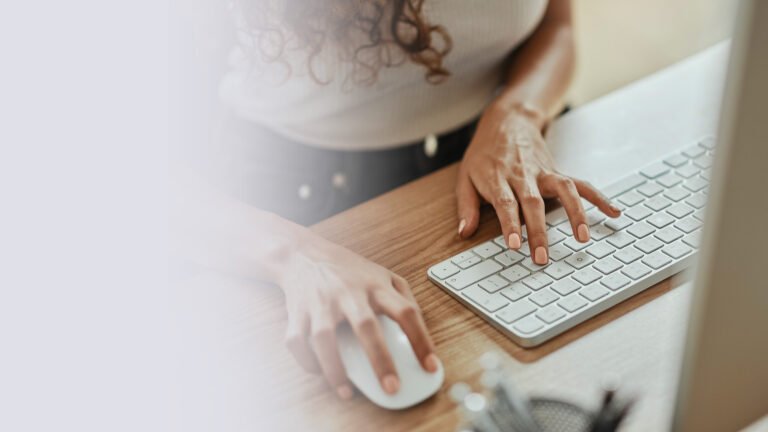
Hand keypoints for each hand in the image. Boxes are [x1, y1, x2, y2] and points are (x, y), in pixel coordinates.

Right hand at [278, 231, 438, 399]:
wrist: (304, 254)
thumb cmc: (349, 270)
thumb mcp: (383, 273)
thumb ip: (404, 297)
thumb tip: (421, 329)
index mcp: (376, 286)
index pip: (405, 312)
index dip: (421, 340)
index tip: (430, 366)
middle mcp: (349, 293)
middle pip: (366, 326)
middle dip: (380, 360)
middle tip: (392, 388)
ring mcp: (321, 302)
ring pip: (325, 338)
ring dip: (335, 369)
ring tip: (347, 392)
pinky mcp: (297, 311)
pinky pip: (297, 341)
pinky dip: (306, 361)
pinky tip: (319, 372)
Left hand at [456, 105, 620, 263]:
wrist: (507, 122)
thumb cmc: (484, 155)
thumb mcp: (465, 177)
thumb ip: (466, 206)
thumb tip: (464, 232)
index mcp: (497, 177)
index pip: (506, 203)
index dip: (511, 224)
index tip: (515, 245)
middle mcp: (523, 175)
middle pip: (533, 203)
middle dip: (538, 231)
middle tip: (542, 257)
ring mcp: (544, 172)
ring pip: (563, 190)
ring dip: (575, 213)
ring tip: (583, 237)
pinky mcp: (557, 172)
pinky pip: (581, 184)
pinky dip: (598, 197)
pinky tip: (613, 212)